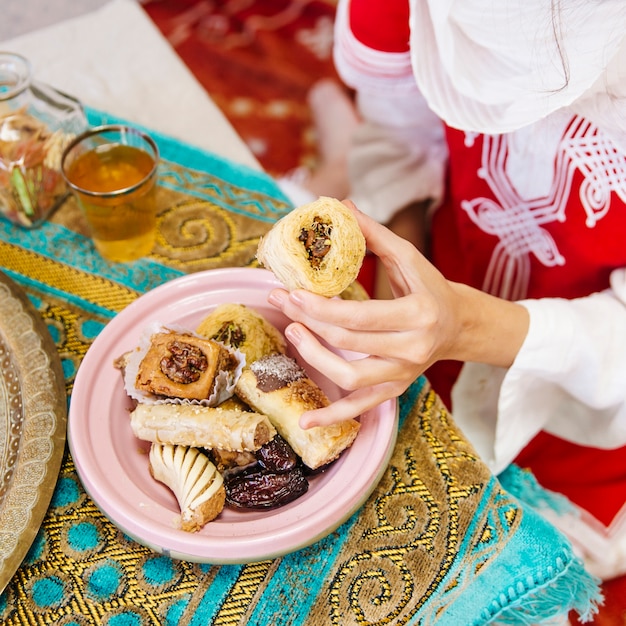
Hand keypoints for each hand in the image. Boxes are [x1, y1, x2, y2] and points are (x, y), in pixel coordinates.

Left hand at [267, 201, 528, 427]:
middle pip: (348, 343)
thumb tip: (339, 204)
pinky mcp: (395, 388)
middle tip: (282, 301)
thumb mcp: (409, 258)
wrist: (458, 325)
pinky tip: (305, 421)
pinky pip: (361, 407)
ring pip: (350, 378)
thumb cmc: (430, 287)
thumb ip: (374, 235)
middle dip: (308, 322)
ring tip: (292, 332)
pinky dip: (333, 416)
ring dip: (314, 358)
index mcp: (418, 313)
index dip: (319, 307)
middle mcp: (413, 349)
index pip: (359, 315)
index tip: (290, 291)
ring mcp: (404, 373)